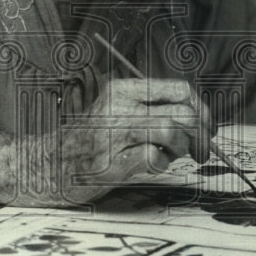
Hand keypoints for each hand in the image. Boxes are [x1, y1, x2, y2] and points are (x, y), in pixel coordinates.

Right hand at [26, 77, 213, 206]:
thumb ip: (152, 108)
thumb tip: (200, 119)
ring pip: (172, 132)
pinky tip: (152, 165)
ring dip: (182, 149)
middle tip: (201, 150)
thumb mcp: (117, 110)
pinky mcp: (111, 163)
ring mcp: (114, 135)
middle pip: (182, 113)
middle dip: (201, 134)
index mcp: (123, 89)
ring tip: (174, 156)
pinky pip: (154, 159)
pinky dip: (163, 165)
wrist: (48, 163)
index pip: (180, 89)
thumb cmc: (91, 139)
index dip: (202, 109)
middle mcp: (119, 107)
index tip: (207, 126)